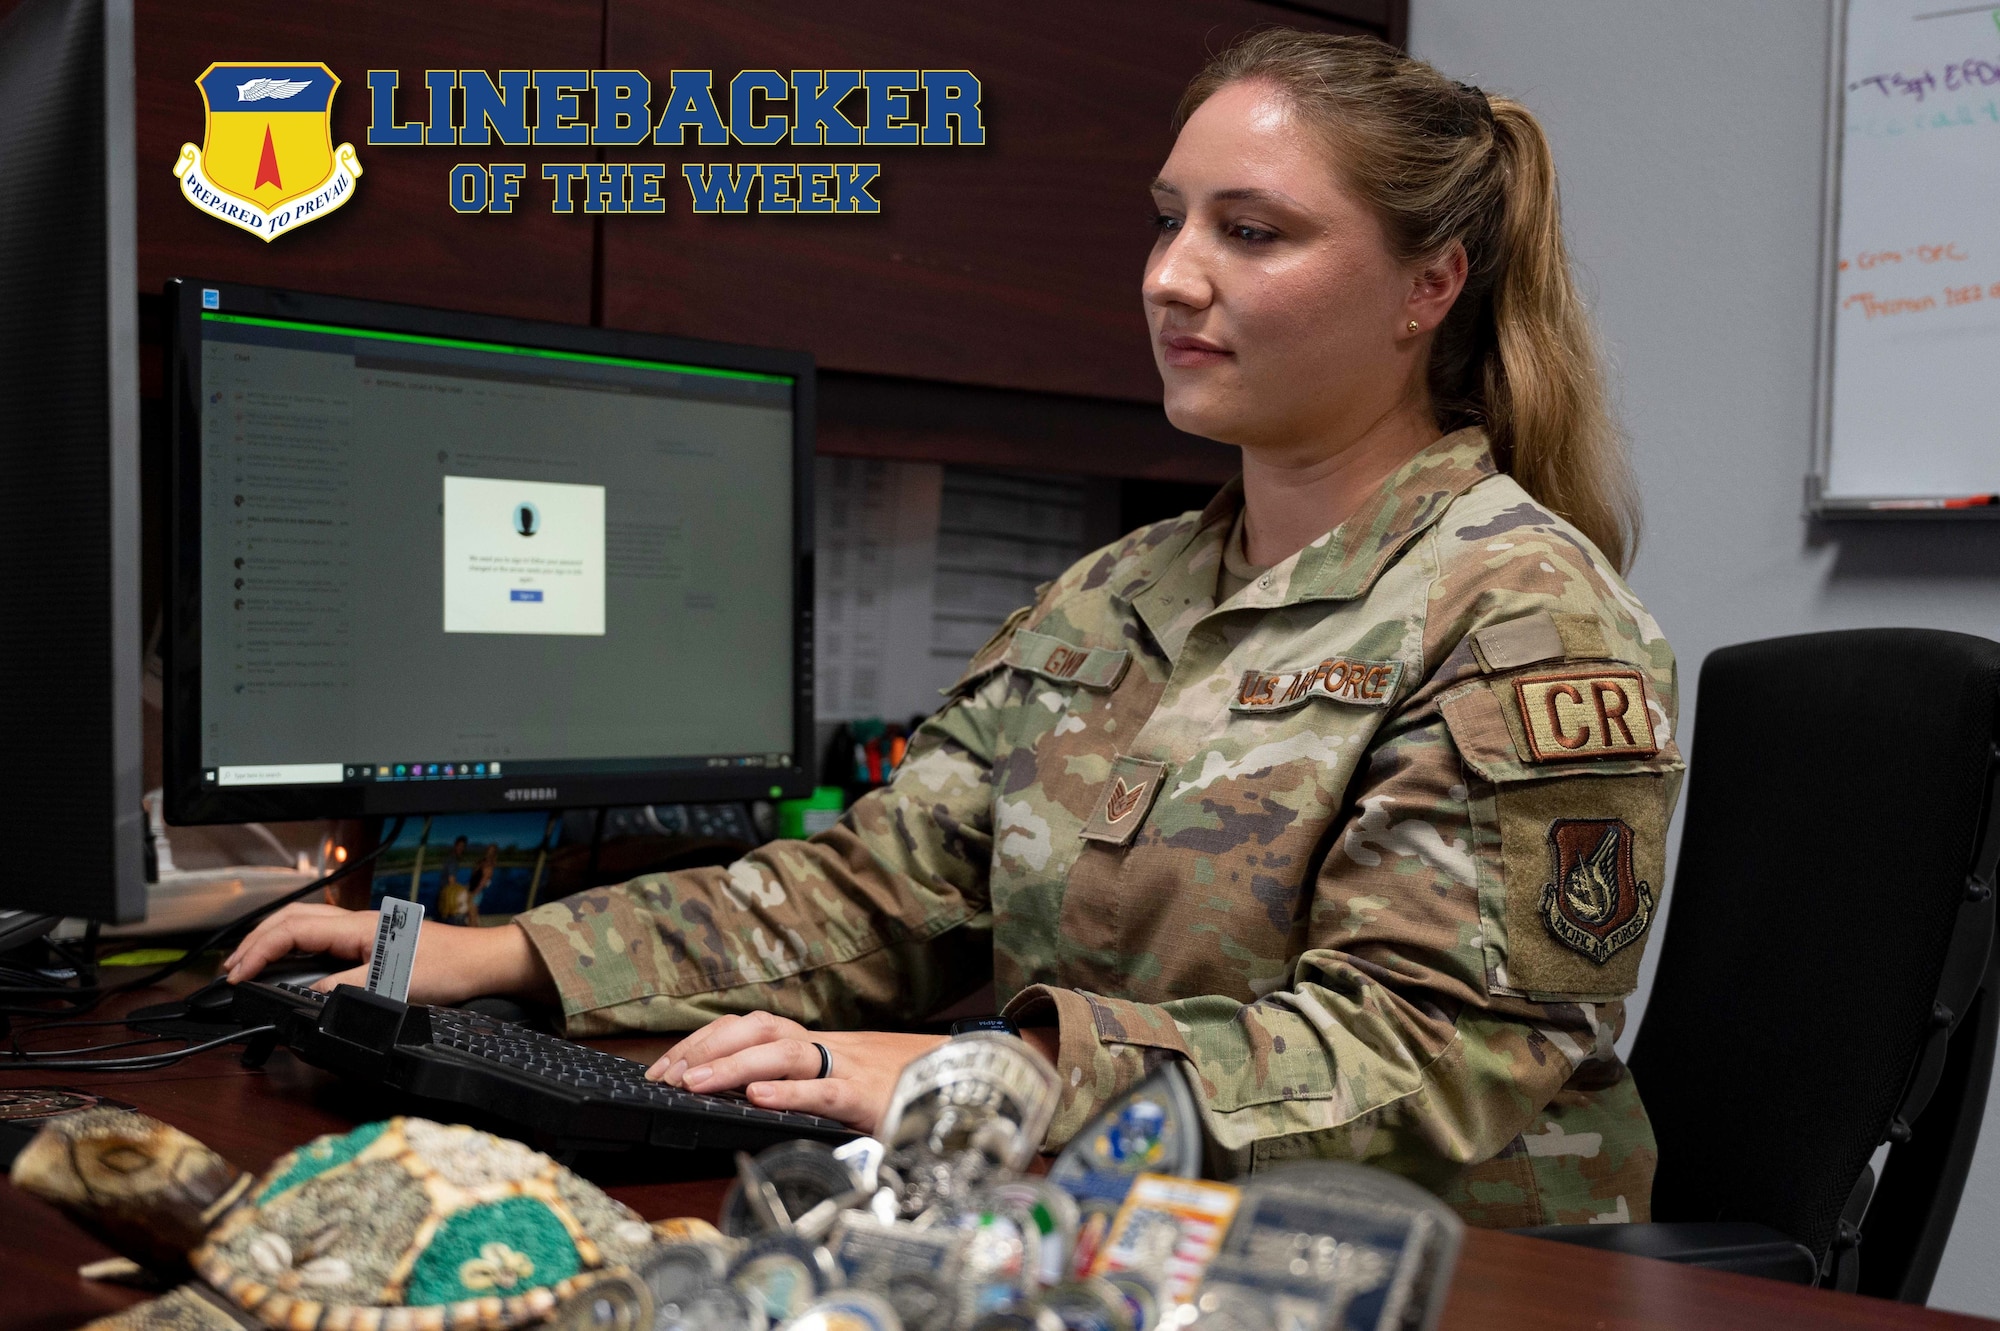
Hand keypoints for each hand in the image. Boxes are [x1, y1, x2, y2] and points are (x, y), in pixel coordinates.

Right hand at [222, 903, 554, 1006]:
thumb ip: (346, 989)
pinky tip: (291, 963)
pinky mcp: (373, 943)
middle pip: (291, 920)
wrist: (483, 962)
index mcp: (357, 927)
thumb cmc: (449, 968)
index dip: (258, 952)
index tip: (237, 975)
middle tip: (232, 969)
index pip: (291, 931)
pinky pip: (323, 938)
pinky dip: (296, 948)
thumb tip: (306, 997)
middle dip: (255, 941)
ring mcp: (364, 931)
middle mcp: (357, 923)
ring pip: (305, 926)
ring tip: (250, 964)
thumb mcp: (393, 986)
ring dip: (273, 942)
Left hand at [646, 1011, 945, 1133]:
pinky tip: (760, 1097)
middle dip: (707, 1048)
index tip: (666, 1065)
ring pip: (786, 1051)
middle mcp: (828, 1047)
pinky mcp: (869, 1098)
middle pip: (759, 1027)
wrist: (969, 1082)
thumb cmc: (904, 1086)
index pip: (750, 1027)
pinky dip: (790, 1091)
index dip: (704, 1041)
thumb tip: (747, 1094)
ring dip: (734, 1065)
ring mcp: (849, 1069)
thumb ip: (803, 1083)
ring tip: (697, 1083)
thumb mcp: (844, 1081)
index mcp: (817, 1044)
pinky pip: (825, 1090)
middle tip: (667, 1075)